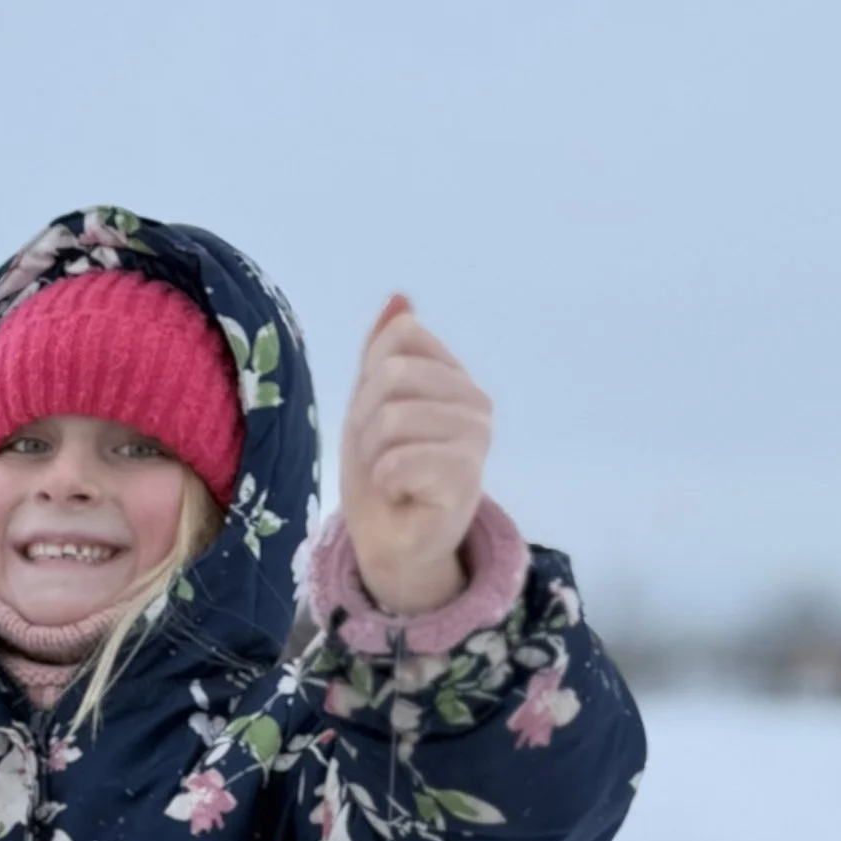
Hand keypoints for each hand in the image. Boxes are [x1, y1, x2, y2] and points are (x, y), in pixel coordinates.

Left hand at [337, 295, 491, 616]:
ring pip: (391, 417)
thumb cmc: (383, 473)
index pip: (400, 338)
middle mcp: (476, 402)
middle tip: (380, 457)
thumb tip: (400, 298)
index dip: (369, 379)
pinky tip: (403, 496)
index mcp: (455, 377)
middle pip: (391, 375)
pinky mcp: (466, 478)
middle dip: (364, 420)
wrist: (391, 542)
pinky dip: (385, 482)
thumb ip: (382, 351)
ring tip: (391, 478)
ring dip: (372, 455)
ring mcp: (477, 439)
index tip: (375, 420)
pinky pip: (399, 460)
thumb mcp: (369, 403)